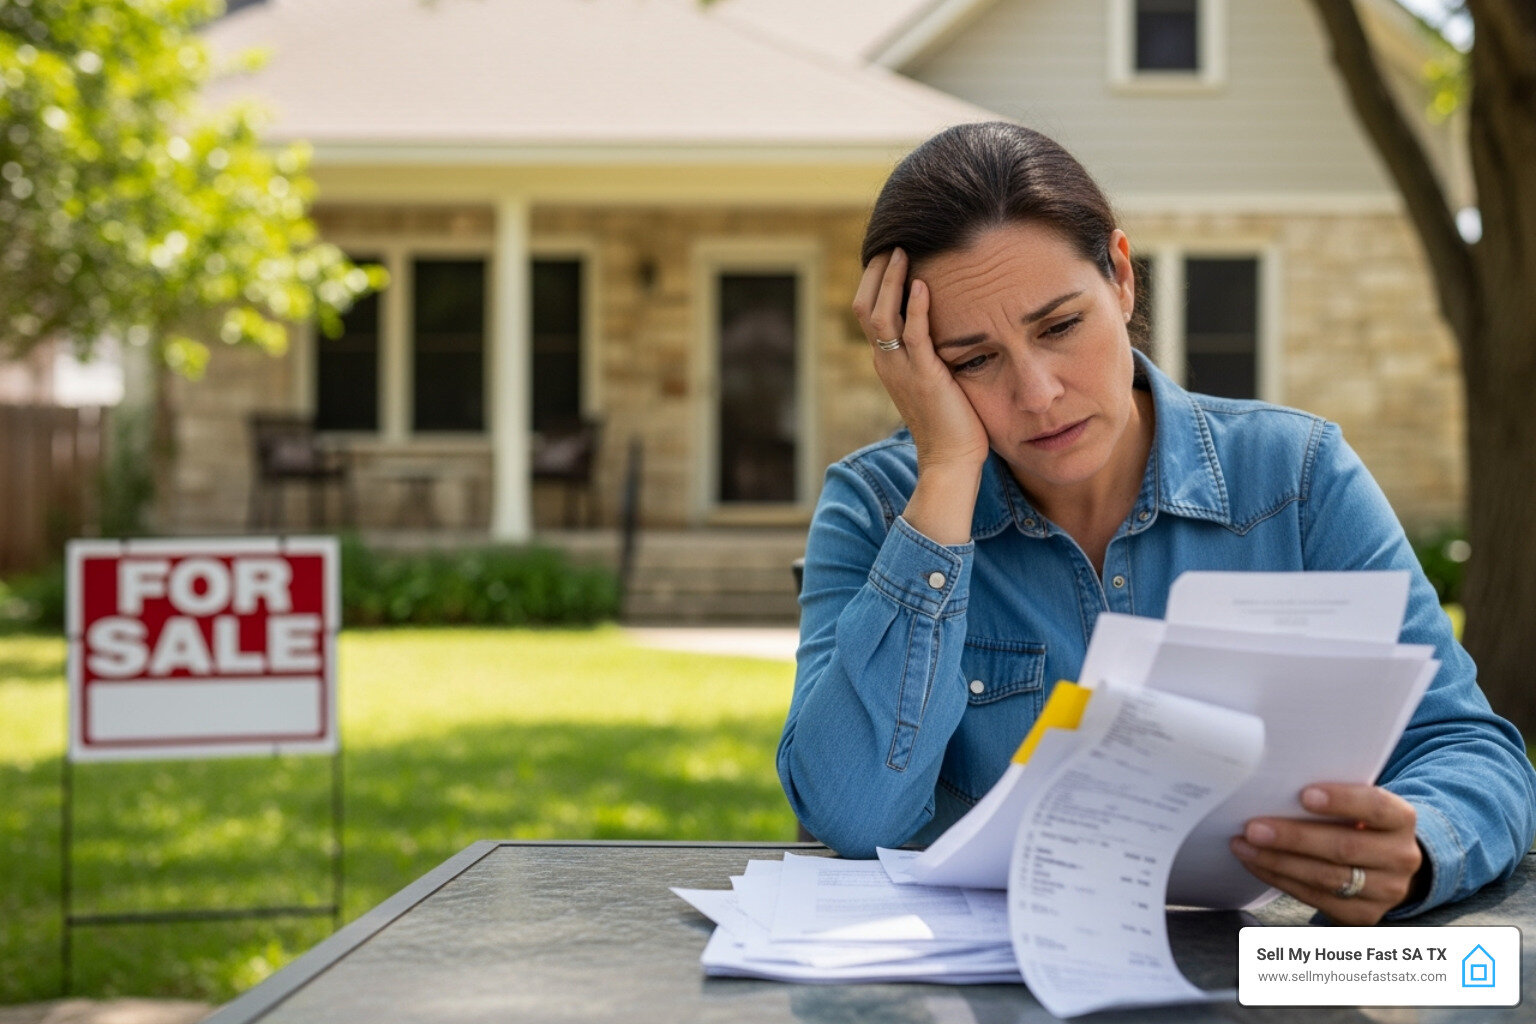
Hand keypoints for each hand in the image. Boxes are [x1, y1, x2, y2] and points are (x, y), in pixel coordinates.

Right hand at [852, 249, 989, 476]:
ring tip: (903, 251)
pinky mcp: (924, 376)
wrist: (950, 459)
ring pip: (880, 315)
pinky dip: (916, 306)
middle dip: (876, 272)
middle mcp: (886, 362)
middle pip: (864, 306)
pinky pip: (913, 334)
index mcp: (887, 361)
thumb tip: (944, 325)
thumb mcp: (934, 378)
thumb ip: (930, 352)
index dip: (875, 280)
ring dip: (890, 280)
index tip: (891, 252)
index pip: (868, 311)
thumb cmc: (951, 421)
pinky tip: (923, 283)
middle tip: (892, 242)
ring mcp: (901, 369)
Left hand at [1230, 784, 1424, 924]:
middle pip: (1344, 848)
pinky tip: (1257, 864)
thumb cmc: (1357, 823)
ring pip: (1327, 877)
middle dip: (1294, 838)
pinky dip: (1281, 880)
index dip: (1342, 801)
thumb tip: (1276, 788)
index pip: (1376, 807)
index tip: (1304, 794)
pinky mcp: (1364, 915)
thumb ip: (1331, 798)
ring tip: (1245, 846)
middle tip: (1253, 827)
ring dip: (1278, 862)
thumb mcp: (1357, 805)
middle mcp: (1401, 857)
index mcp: (1401, 819)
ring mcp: (1386, 891)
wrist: (1385, 864)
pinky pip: (1316, 899)